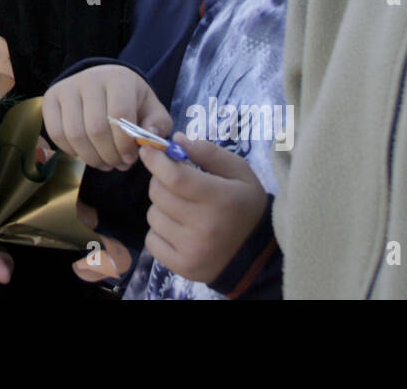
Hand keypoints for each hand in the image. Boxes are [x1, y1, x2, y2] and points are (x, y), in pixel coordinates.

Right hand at [43, 63, 171, 169]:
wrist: (104, 84)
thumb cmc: (131, 101)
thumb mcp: (152, 110)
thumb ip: (157, 126)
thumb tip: (148, 137)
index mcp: (118, 78)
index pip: (119, 115)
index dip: (125, 144)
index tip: (131, 157)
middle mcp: (89, 78)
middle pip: (95, 128)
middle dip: (109, 155)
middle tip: (118, 164)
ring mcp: (66, 87)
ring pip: (74, 134)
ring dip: (91, 158)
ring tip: (104, 162)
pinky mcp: (50, 99)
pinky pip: (57, 134)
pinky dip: (72, 151)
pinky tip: (86, 152)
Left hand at [140, 134, 267, 283]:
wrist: (257, 255)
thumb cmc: (246, 206)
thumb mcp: (239, 172)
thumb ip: (208, 152)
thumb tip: (176, 139)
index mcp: (220, 199)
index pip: (175, 177)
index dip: (156, 160)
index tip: (148, 150)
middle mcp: (204, 226)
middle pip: (159, 193)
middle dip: (160, 180)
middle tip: (174, 181)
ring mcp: (192, 250)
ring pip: (153, 215)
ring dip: (161, 207)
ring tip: (182, 209)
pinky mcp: (183, 267)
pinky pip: (151, 240)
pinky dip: (159, 231)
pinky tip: (178, 230)